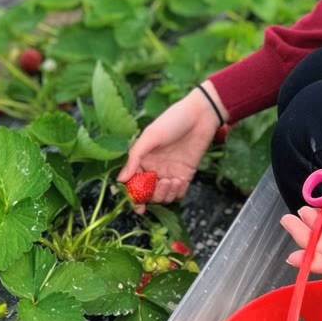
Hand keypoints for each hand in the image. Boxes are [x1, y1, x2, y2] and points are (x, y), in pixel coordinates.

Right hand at [118, 84, 225, 211]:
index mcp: (142, 159)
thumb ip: (134, 158)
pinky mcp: (185, 174)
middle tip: (160, 183)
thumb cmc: (172, 121)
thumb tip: (120, 180)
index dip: (134, 197)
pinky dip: (178, 192)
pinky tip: (180, 181)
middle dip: (152, 195)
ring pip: (163, 196)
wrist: (200, 115)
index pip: (133, 183)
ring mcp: (170, 172)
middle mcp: (154, 168)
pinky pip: (178, 193)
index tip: (138, 205)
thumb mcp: (150, 136)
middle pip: (148, 194)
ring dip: (166, 194)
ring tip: (172, 180)